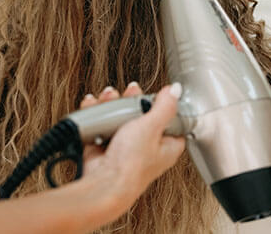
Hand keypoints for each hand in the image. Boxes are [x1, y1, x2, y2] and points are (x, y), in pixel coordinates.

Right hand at [79, 83, 184, 212]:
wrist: (103, 181)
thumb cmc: (132, 164)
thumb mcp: (152, 127)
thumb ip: (165, 107)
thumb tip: (177, 90)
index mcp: (166, 145)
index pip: (172, 121)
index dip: (164, 106)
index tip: (155, 95)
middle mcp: (147, 147)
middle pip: (142, 115)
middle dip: (132, 101)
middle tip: (129, 94)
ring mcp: (124, 147)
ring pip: (120, 118)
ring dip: (112, 104)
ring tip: (108, 98)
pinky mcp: (105, 147)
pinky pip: (102, 125)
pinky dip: (96, 115)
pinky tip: (94, 106)